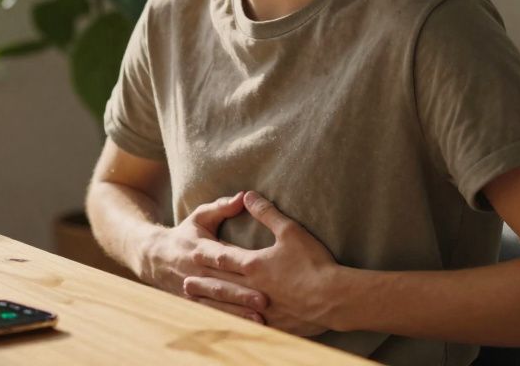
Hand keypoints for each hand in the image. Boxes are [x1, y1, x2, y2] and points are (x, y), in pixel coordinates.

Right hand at [141, 192, 267, 323]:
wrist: (154, 257)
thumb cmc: (186, 234)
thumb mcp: (200, 216)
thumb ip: (222, 207)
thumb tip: (245, 196)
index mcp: (199, 249)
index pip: (218, 258)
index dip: (237, 266)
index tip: (258, 270)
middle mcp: (194, 272)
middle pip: (220, 285)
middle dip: (241, 295)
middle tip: (265, 301)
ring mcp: (192, 290)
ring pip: (216, 304)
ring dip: (237, 312)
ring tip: (259, 319)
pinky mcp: (192, 303)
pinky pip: (211, 314)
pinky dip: (227, 321)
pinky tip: (245, 327)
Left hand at [183, 191, 341, 335]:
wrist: (334, 298)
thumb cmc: (313, 263)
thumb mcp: (290, 231)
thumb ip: (267, 213)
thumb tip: (248, 195)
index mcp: (253, 265)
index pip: (224, 258)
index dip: (208, 254)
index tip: (192, 253)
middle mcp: (253, 287)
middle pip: (221, 283)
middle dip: (202, 282)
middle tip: (184, 281)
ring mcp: (262, 308)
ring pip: (231, 305)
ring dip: (212, 301)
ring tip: (198, 300)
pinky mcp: (274, 324)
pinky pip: (248, 323)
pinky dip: (236, 320)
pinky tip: (231, 321)